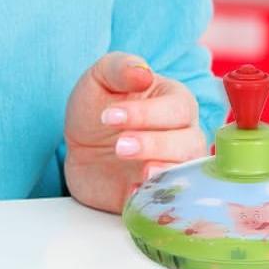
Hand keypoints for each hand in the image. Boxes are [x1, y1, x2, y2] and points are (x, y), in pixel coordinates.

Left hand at [63, 52, 206, 212]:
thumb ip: (122, 68)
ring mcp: (171, 167)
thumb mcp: (101, 77)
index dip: (146, 113)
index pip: (176, 108)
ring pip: (184, 172)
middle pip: (188, 143)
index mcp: (175, 101)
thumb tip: (144, 72)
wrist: (79, 146)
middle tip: (120, 145)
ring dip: (163, 172)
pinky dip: (154, 199)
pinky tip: (133, 193)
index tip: (110, 116)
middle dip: (155, 144)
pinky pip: (165, 201)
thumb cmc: (98, 104)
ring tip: (140, 173)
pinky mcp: (155, 194)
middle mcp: (182, 135)